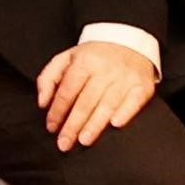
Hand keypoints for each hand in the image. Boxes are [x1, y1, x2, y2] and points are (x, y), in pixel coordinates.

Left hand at [36, 37, 160, 149]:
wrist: (129, 41)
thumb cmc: (94, 56)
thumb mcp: (67, 58)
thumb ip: (49, 78)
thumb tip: (42, 102)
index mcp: (84, 62)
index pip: (67, 91)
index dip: (58, 110)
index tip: (52, 127)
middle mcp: (105, 70)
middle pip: (86, 101)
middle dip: (73, 124)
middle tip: (64, 143)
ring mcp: (125, 78)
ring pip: (108, 104)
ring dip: (95, 124)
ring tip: (84, 140)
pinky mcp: (142, 86)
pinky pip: (134, 101)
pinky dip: (125, 112)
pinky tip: (115, 124)